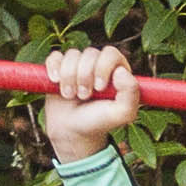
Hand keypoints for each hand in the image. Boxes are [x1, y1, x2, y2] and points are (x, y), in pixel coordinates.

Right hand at [39, 43, 138, 159]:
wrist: (73, 131)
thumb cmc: (99, 122)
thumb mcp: (122, 113)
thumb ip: (131, 93)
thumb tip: (121, 71)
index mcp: (117, 71)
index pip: (110, 54)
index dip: (102, 67)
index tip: (99, 88)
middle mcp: (98, 64)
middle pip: (90, 53)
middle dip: (84, 75)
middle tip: (84, 96)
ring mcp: (79, 65)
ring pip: (72, 55)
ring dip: (69, 76)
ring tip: (70, 95)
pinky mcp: (60, 68)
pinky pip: (55, 56)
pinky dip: (54, 68)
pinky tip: (56, 82)